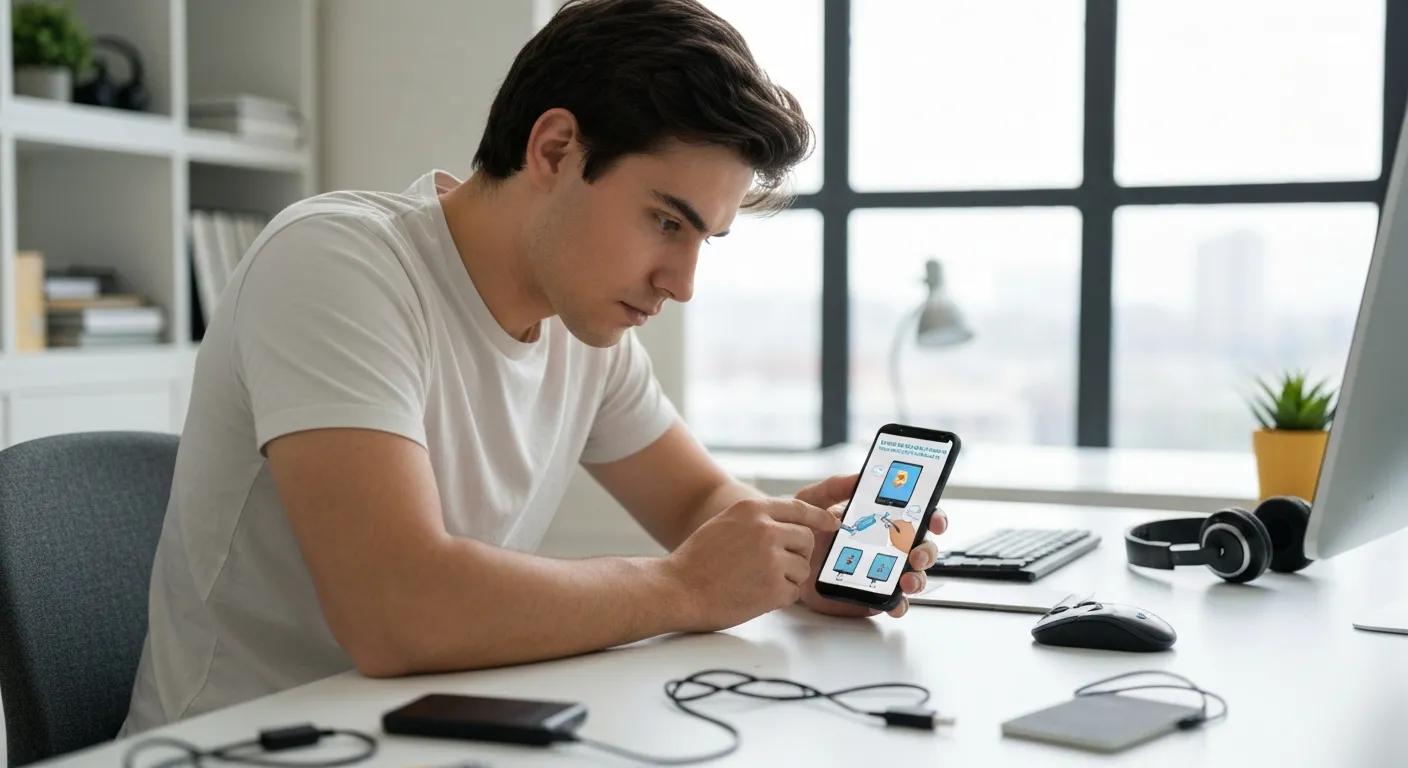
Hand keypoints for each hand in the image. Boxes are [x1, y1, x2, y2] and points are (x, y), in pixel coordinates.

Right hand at [664, 496, 839, 631]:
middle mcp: (765, 529)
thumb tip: (786, 526)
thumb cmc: (696, 561)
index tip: (832, 523)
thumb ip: (755, 520)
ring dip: (786, 578)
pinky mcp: (774, 586)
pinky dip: (778, 597)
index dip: (818, 517)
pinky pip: (793, 591)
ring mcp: (772, 557)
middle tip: (773, 567)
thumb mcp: (725, 524)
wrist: (677, 589)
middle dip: (796, 555)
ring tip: (755, 582)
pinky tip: (754, 594)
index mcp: (752, 509)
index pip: (798, 508)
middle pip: (806, 540)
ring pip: (802, 568)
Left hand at [794, 473, 949, 618]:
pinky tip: (895, 602)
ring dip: (918, 579)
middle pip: (922, 549)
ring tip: (906, 579)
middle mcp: (887, 546)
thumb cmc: (803, 526)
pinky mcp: (872, 595)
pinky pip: (893, 603)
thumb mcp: (815, 499)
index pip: (918, 517)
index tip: (934, 520)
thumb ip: (836, 486)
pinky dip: (899, 604)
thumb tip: (859, 476)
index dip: (934, 518)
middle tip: (916, 553)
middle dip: (927, 551)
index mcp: (881, 520)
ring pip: (914, 577)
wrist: (783, 556)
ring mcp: (882, 572)